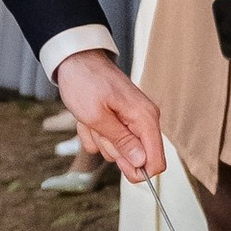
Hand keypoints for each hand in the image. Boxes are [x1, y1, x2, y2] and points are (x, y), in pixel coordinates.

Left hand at [53, 48, 163, 180]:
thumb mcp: (97, 117)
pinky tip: (88, 117)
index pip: (156, 161)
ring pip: (117, 150)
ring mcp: (131, 120)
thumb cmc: (84, 82)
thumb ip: (121, 141)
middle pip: (135, 158)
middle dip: (111, 148)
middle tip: (97, 128)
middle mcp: (144, 120)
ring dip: (99, 139)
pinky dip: (93, 132)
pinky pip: (106, 140)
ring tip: (90, 118)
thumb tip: (141, 164)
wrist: (75, 60)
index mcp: (145, 119)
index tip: (117, 161)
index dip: (137, 170)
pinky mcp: (119, 120)